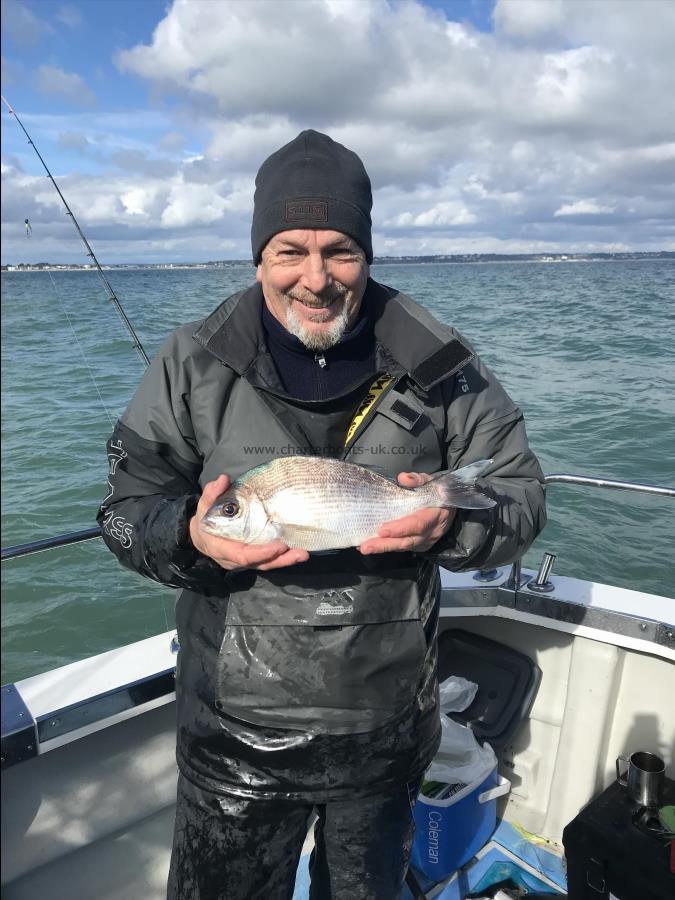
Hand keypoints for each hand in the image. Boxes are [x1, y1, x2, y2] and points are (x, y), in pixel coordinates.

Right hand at [188, 475, 308, 570]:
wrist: (202, 535)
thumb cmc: (206, 519)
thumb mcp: (205, 505)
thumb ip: (212, 493)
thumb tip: (222, 479)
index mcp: (221, 549)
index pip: (243, 556)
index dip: (261, 553)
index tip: (278, 546)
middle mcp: (234, 559)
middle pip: (260, 564)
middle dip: (280, 560)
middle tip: (300, 553)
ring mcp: (245, 561)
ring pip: (267, 564)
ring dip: (286, 560)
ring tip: (303, 554)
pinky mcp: (253, 558)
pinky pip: (269, 561)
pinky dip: (283, 558)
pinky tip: (298, 552)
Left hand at [359, 472, 455, 554]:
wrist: (450, 504)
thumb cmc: (437, 491)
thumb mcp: (430, 480)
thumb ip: (417, 479)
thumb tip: (403, 478)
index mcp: (435, 515)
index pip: (417, 525)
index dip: (400, 528)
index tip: (383, 530)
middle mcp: (431, 532)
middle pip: (407, 541)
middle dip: (386, 544)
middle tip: (366, 546)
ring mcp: (425, 541)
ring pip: (403, 546)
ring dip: (382, 547)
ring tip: (364, 547)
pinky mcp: (419, 545)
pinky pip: (402, 547)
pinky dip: (386, 546)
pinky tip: (371, 545)